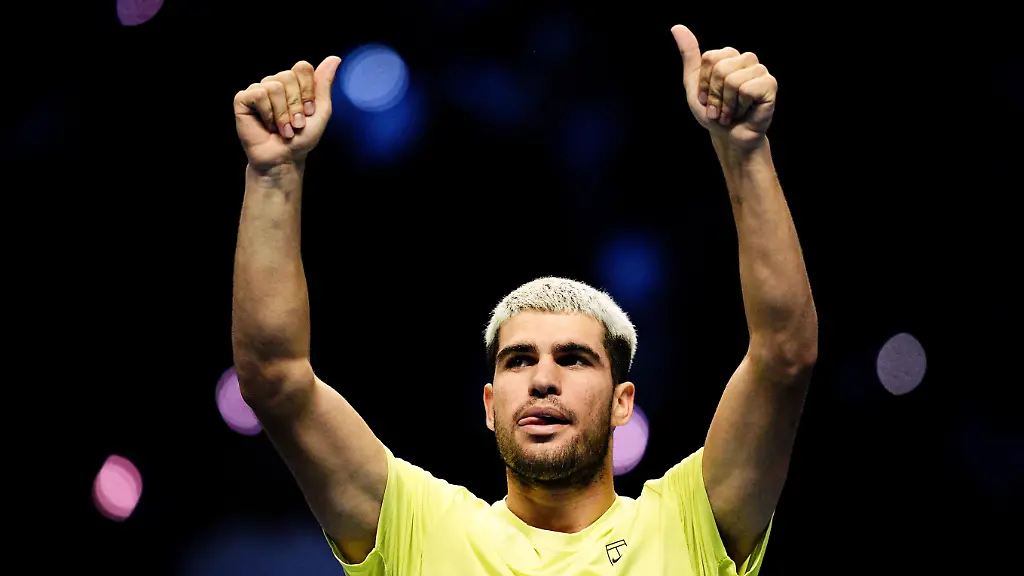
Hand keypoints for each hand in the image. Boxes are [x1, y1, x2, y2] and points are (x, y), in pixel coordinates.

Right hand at [233, 56, 341, 170]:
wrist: (284, 158)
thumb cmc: (302, 138)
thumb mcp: (320, 111)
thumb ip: (324, 84)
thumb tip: (335, 58)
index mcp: (293, 83)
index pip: (302, 67)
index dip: (307, 90)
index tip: (309, 111)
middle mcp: (275, 83)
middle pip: (288, 76)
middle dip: (295, 105)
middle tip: (296, 124)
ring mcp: (258, 90)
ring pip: (273, 87)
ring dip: (282, 114)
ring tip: (283, 129)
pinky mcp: (243, 99)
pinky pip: (259, 94)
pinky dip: (268, 114)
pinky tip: (267, 125)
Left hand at [671, 25, 776, 150]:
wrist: (729, 137)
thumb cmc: (714, 113)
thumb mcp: (694, 85)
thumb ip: (689, 56)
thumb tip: (677, 27)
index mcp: (729, 55)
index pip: (710, 57)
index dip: (704, 83)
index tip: (706, 98)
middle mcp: (746, 58)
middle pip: (720, 68)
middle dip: (714, 95)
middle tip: (718, 109)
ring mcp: (760, 70)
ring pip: (732, 80)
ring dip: (726, 104)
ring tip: (731, 112)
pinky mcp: (770, 84)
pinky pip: (746, 89)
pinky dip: (739, 107)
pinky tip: (744, 112)